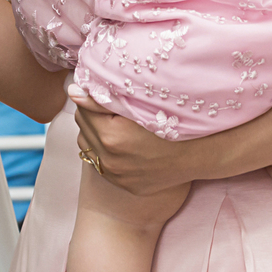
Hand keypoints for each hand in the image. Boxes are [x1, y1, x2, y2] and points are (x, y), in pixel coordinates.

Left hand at [72, 89, 204, 195]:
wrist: (198, 155)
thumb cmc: (172, 123)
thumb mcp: (140, 107)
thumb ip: (104, 99)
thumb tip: (73, 91)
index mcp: (112, 136)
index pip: (83, 107)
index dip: (91, 95)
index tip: (100, 89)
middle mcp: (109, 159)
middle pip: (83, 125)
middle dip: (91, 112)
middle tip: (109, 103)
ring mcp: (115, 174)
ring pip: (87, 142)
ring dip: (95, 130)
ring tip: (114, 121)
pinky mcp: (121, 182)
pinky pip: (99, 160)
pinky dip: (103, 148)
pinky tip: (119, 139)